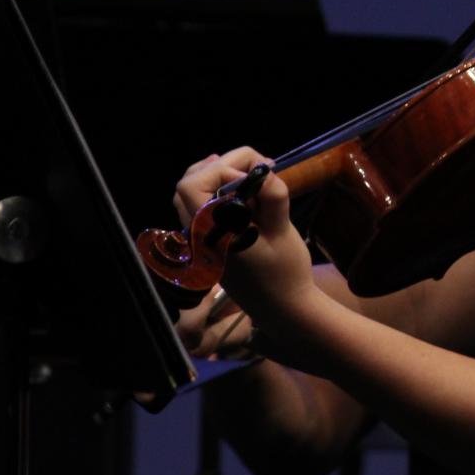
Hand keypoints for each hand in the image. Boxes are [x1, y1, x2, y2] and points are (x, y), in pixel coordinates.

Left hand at [173, 149, 322, 361]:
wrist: (283, 308)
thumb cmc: (285, 273)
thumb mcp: (283, 230)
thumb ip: (272, 196)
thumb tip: (262, 169)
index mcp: (210, 234)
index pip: (192, 186)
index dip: (220, 171)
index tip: (253, 178)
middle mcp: (198, 235)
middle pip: (189, 183)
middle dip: (222, 166)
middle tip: (258, 166)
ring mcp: (200, 239)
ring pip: (192, 194)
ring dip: (218, 175)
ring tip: (250, 173)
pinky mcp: (209, 241)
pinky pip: (202, 207)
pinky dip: (218, 190)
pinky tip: (243, 189)